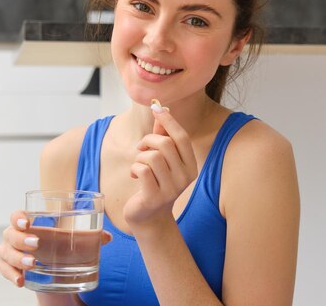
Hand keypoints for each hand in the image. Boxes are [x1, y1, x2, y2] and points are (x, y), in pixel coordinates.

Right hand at [0, 210, 112, 286]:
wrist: (50, 264)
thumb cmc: (59, 243)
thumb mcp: (72, 238)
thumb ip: (90, 236)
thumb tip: (107, 238)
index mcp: (28, 223)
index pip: (17, 216)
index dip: (18, 217)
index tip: (27, 222)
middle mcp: (14, 235)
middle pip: (10, 234)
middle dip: (21, 239)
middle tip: (36, 244)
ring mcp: (9, 251)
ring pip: (5, 253)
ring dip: (17, 258)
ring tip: (32, 263)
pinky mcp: (9, 267)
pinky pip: (4, 271)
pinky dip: (11, 275)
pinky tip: (21, 281)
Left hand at [124, 107, 198, 229]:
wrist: (149, 216)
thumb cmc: (156, 182)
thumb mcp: (162, 159)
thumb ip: (163, 135)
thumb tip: (161, 109)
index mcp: (191, 166)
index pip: (182, 137)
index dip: (168, 121)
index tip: (156, 108)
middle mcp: (185, 178)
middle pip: (165, 144)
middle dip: (148, 140)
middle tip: (141, 149)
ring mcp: (171, 189)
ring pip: (152, 156)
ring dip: (139, 157)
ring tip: (138, 165)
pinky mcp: (154, 197)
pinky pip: (142, 171)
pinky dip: (134, 168)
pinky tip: (135, 175)